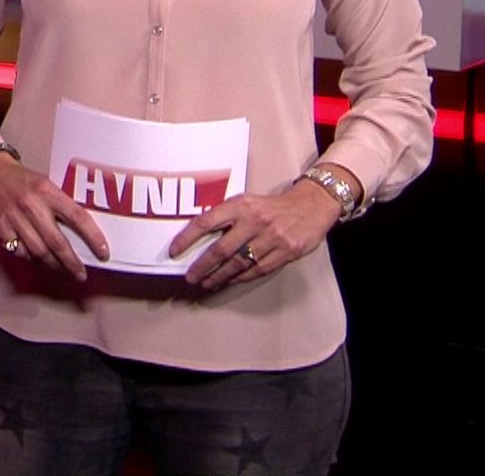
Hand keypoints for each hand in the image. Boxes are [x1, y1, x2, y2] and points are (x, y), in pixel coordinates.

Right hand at [0, 151, 109, 281]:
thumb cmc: (21, 178)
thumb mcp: (45, 183)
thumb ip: (60, 203)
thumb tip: (80, 230)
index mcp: (47, 191)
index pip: (77, 217)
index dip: (93, 237)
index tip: (103, 252)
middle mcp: (32, 205)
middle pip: (57, 242)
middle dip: (72, 263)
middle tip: (80, 274)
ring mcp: (14, 216)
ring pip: (38, 251)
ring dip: (52, 264)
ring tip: (60, 268)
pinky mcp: (0, 225)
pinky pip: (18, 250)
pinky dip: (29, 257)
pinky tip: (35, 258)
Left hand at [170, 170, 350, 289]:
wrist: (311, 205)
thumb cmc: (271, 205)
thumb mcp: (246, 202)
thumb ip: (226, 216)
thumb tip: (197, 237)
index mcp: (240, 205)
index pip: (206, 222)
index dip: (187, 238)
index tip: (173, 251)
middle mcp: (254, 221)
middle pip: (221, 249)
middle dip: (202, 265)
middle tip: (190, 277)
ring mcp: (271, 238)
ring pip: (239, 263)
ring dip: (219, 276)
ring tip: (206, 283)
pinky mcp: (286, 252)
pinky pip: (258, 269)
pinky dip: (241, 277)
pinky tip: (230, 280)